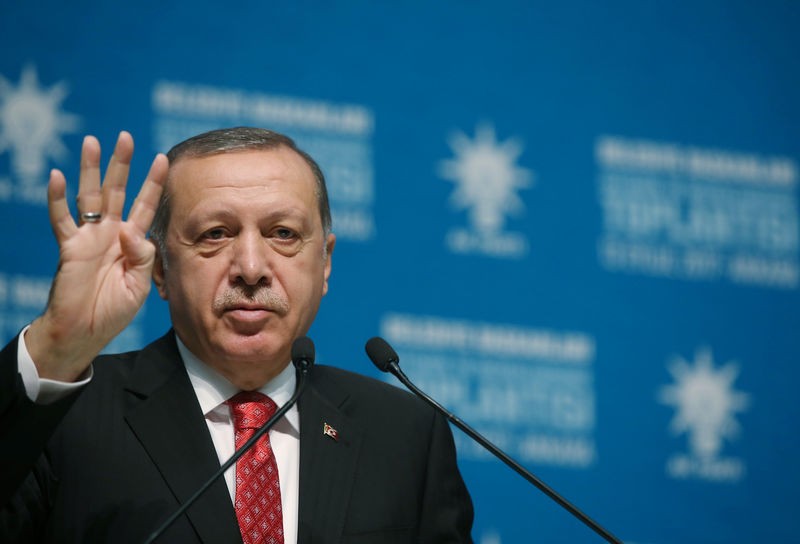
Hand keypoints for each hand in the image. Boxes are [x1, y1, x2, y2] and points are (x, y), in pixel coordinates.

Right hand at [25, 132, 168, 381]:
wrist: (85, 332)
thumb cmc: (114, 310)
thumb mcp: (140, 285)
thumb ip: (143, 258)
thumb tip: (131, 230)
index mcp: (132, 241)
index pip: (145, 205)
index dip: (153, 183)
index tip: (163, 158)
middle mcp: (110, 233)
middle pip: (117, 191)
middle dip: (122, 164)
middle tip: (126, 136)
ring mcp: (88, 238)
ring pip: (89, 197)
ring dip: (90, 170)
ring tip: (92, 142)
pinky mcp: (69, 248)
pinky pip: (61, 220)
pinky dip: (57, 198)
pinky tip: (58, 176)